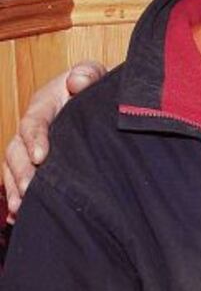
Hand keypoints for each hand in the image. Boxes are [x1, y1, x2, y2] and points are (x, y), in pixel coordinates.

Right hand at [3, 61, 106, 221]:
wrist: (97, 98)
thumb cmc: (95, 85)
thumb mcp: (95, 74)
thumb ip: (88, 74)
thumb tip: (77, 81)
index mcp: (44, 104)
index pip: (33, 122)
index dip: (34, 139)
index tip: (40, 157)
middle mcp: (32, 127)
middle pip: (16, 150)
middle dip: (20, 171)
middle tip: (29, 190)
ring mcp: (31, 145)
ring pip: (14, 168)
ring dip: (15, 188)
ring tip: (21, 209)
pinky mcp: (35, 161)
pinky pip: (19, 179)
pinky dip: (17, 196)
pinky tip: (18, 216)